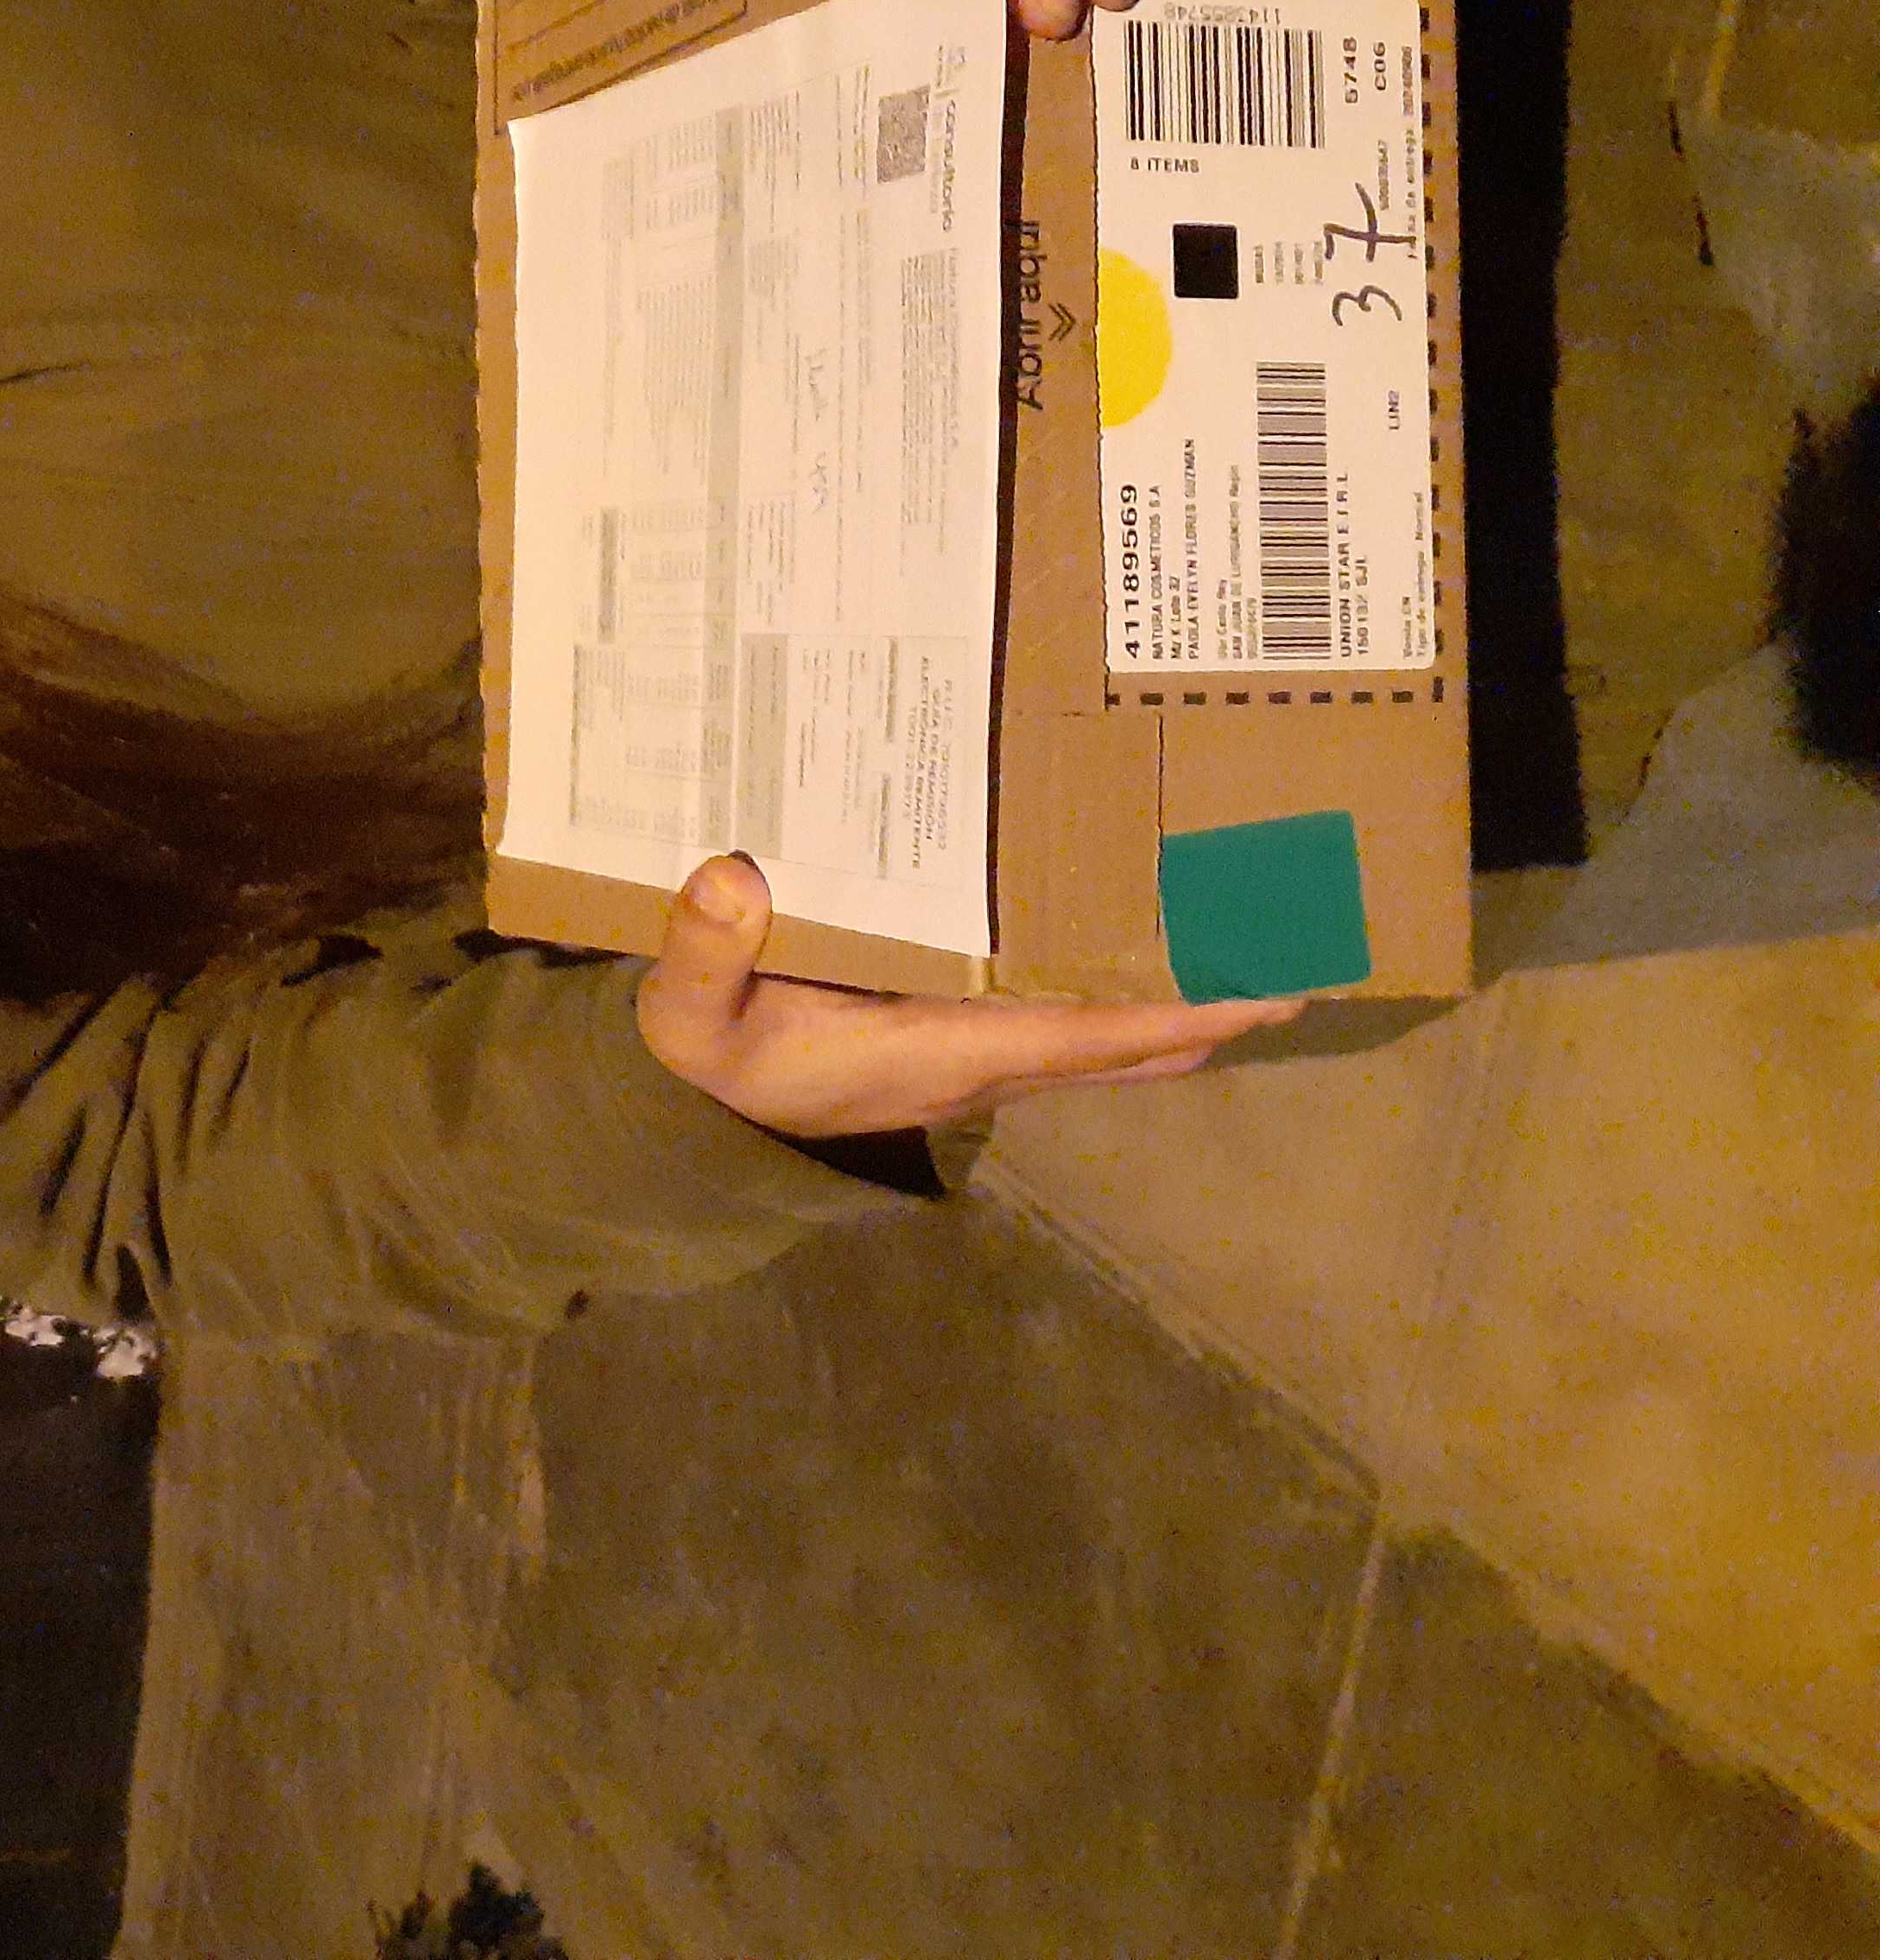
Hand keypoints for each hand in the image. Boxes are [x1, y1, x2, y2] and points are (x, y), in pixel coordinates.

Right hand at [637, 853, 1301, 1135]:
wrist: (707, 1119)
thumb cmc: (718, 1064)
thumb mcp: (687, 1019)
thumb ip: (701, 954)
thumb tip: (732, 876)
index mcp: (945, 1051)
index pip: (1091, 1036)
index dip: (1182, 1012)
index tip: (1271, 985)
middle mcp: (989, 1058)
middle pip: (1136, 1043)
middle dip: (1219, 1004)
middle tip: (1309, 948)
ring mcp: (987, 1053)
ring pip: (1119, 1038)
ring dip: (1189, 1001)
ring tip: (1264, 939)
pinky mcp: (972, 1036)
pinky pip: (1080, 1020)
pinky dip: (1135, 993)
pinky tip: (1160, 947)